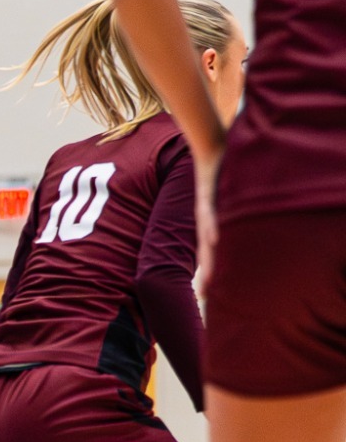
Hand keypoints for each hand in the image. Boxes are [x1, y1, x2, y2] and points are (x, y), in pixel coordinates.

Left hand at [193, 146, 221, 289]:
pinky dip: (213, 225)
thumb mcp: (224, 195)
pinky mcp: (207, 191)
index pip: (209, 248)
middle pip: (205, 249)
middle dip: (207, 272)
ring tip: (209, 278)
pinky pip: (210, 211)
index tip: (208, 292)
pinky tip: (214, 239)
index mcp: (209, 219)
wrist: (210, 145)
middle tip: (205, 297)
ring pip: (206, 235)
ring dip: (208, 256)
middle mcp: (205, 216)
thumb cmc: (220, 170)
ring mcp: (205, 205)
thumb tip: (235, 224)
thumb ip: (229, 209)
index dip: (210, 269)